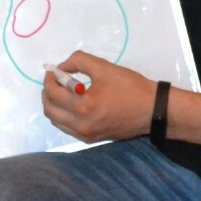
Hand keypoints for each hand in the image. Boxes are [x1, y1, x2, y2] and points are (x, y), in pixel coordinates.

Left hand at [42, 51, 159, 143]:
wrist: (152, 110)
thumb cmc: (130, 87)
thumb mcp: (104, 68)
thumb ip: (79, 61)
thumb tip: (62, 67)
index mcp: (83, 107)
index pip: (53, 94)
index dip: (49, 79)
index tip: (53, 70)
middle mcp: (81, 125)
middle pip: (49, 110)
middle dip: (48, 93)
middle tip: (56, 80)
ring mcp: (85, 135)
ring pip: (56, 121)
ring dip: (54, 105)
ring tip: (64, 90)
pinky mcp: (91, 139)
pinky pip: (67, 128)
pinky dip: (64, 115)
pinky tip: (74, 103)